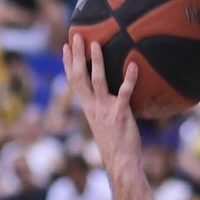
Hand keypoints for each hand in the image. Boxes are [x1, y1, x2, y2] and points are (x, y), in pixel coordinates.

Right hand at [62, 35, 141, 168]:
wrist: (121, 164)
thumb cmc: (117, 145)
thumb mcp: (106, 123)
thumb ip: (106, 108)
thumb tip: (113, 96)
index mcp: (88, 108)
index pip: (73, 82)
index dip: (68, 63)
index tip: (66, 47)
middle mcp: (93, 107)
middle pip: (79, 77)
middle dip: (77, 56)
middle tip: (76, 36)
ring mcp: (105, 110)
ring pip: (97, 81)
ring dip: (96, 62)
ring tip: (96, 43)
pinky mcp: (120, 114)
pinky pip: (125, 92)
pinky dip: (129, 78)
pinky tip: (134, 64)